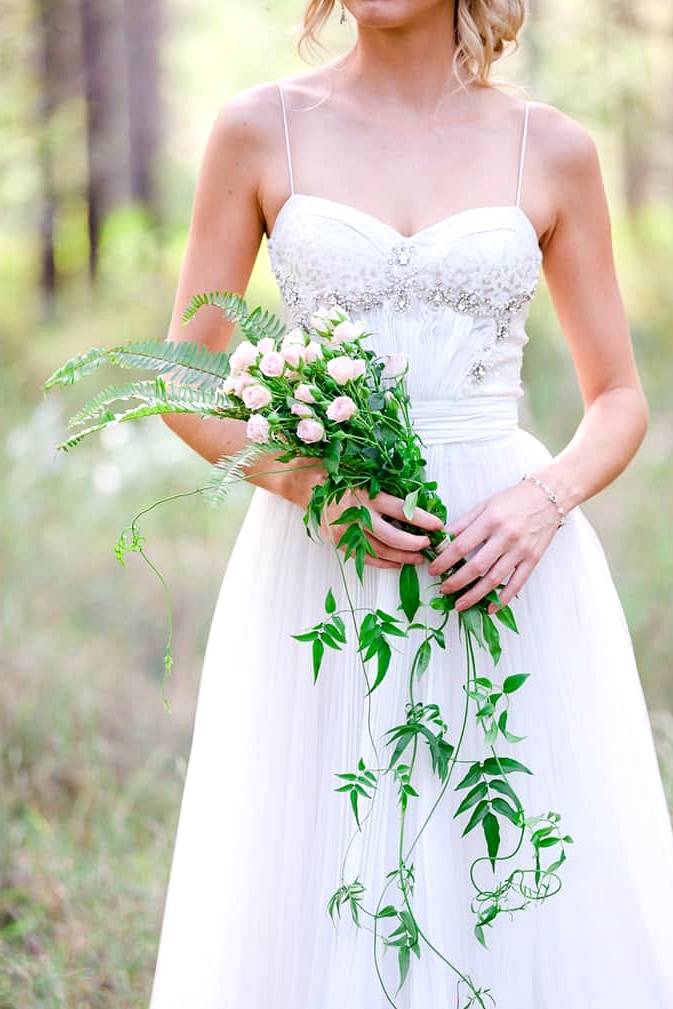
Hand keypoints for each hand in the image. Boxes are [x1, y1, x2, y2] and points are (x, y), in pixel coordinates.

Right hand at [324, 489, 444, 569]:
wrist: (310, 486)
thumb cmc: (343, 478)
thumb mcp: (367, 477)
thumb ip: (388, 491)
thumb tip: (417, 505)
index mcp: (368, 495)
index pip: (401, 510)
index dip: (423, 519)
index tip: (438, 525)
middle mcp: (358, 514)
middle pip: (392, 536)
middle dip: (414, 543)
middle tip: (428, 544)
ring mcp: (348, 531)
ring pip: (380, 551)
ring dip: (402, 557)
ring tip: (417, 558)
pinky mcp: (340, 542)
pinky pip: (366, 558)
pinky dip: (384, 563)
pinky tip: (397, 563)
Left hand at [427, 478, 561, 610]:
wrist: (549, 497)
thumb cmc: (514, 499)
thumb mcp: (485, 504)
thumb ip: (464, 522)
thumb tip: (443, 539)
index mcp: (490, 520)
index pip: (461, 546)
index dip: (445, 561)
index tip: (434, 570)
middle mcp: (505, 536)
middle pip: (476, 566)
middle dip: (457, 581)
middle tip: (444, 590)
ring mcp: (521, 549)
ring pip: (494, 579)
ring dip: (475, 595)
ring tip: (460, 604)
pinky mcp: (533, 559)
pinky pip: (517, 583)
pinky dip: (504, 598)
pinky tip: (491, 608)